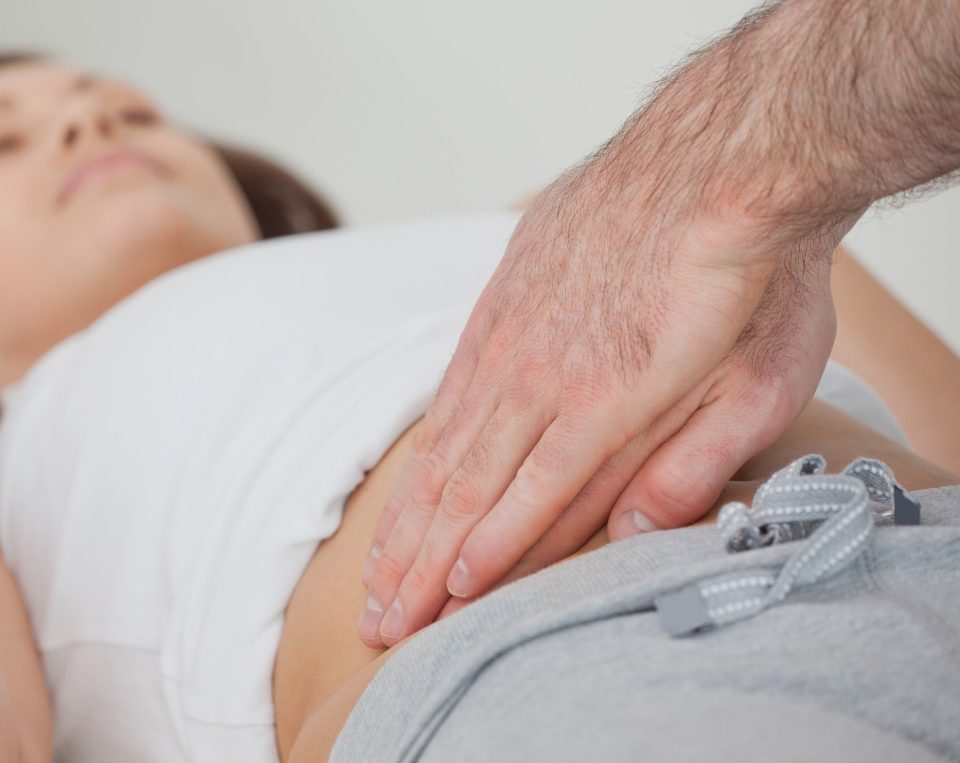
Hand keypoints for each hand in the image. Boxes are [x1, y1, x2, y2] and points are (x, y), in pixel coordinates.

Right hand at [359, 162, 846, 646]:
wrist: (722, 155)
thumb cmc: (758, 276)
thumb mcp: (762, 381)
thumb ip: (693, 462)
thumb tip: (632, 533)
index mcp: (604, 403)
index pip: (526, 506)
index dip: (480, 569)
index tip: (437, 623)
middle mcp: (540, 376)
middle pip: (465, 489)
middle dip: (420, 568)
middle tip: (381, 626)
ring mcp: (511, 338)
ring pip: (444, 446)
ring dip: (408, 521)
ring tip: (376, 576)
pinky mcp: (502, 304)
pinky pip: (449, 392)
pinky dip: (423, 453)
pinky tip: (408, 486)